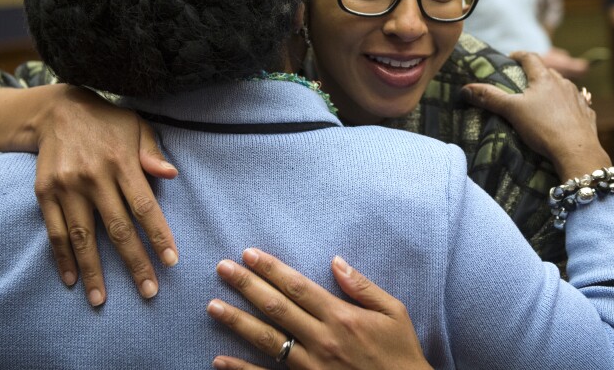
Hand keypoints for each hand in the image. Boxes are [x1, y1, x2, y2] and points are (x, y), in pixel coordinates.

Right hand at [32, 86, 178, 305]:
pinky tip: (71, 280)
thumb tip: (171, 175)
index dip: (158, 235)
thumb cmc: (107, 121)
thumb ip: (153, 152)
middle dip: (134, 263)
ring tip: (102, 300)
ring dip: (93, 271)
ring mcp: (66, 187)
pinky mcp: (44, 193)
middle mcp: (93, 177)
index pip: (144, 206)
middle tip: (148, 291)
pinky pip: (55, 231)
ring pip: (83, 237)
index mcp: (121, 161)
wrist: (56, 110)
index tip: (171, 261)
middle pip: (117, 228)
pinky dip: (62, 258)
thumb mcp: (137, 126)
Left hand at [207, 248, 431, 369]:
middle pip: (276, 308)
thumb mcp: (394, 313)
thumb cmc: (401, 354)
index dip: (272, 269)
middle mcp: (322, 340)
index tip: (249, 254)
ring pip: (267, 340)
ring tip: (212, 305)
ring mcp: (311, 367)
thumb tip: (336, 261)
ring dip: (237, 322)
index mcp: (342, 317)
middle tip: (222, 268)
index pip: (298, 287)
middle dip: (247, 286)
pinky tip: (219, 360)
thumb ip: (363, 287)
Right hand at [461, 51, 609, 178]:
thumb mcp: (512, 111)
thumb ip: (490, 98)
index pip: (530, 58)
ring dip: (552, 89)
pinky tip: (563, 115)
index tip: (511, 58)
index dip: (519, 55)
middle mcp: (563, 84)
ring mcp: (577, 98)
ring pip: (563, 87)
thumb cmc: (543, 127)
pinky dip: (567, 105)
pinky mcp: (587, 114)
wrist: (576, 150)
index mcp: (544, 79)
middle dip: (535, 74)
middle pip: (547, 72)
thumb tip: (466, 89)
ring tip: (542, 100)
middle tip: (523, 82)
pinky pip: (576, 104)